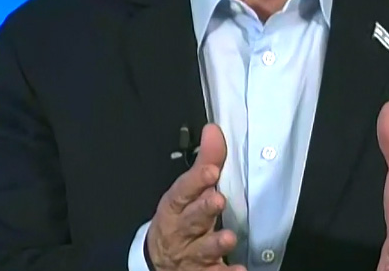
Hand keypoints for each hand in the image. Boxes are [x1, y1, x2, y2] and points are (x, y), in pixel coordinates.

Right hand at [146, 124, 244, 270]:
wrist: (160, 260)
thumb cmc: (178, 219)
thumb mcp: (187, 192)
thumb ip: (205, 162)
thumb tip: (214, 130)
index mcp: (175, 206)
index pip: (183, 191)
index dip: (196, 181)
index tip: (212, 171)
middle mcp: (180, 230)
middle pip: (191, 219)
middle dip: (204, 209)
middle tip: (218, 200)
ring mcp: (191, 254)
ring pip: (202, 249)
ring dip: (215, 243)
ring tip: (228, 238)